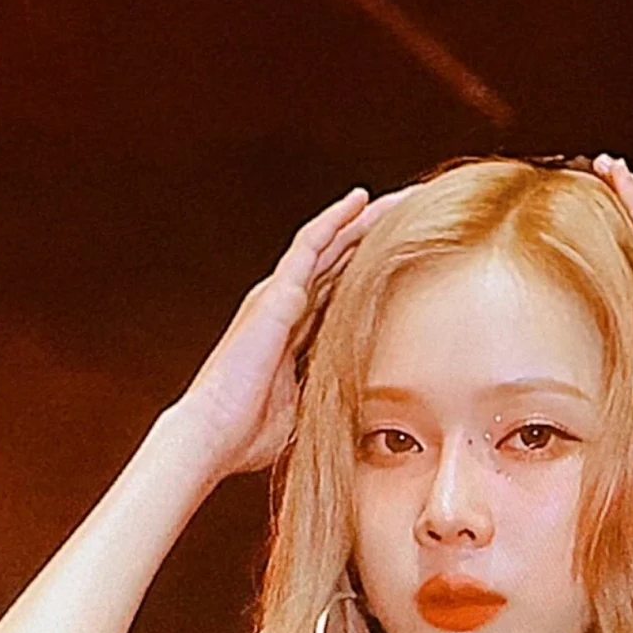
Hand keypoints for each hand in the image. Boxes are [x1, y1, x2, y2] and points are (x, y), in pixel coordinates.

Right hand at [175, 184, 411, 479]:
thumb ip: (330, 396)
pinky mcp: (277, 293)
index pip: (341, 292)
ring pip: (330, 243)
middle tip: (417, 215)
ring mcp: (280, 295)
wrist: (215, 434)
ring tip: (401, 198)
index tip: (411, 258)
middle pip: (340, 260)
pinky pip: (311, 244)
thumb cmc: (250, 434)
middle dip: (376, 237)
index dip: (372, 272)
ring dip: (364, 219)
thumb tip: (365, 410)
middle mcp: (287, 305)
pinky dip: (336, 220)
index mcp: (295, 333)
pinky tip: (361, 201)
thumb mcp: (306, 412)